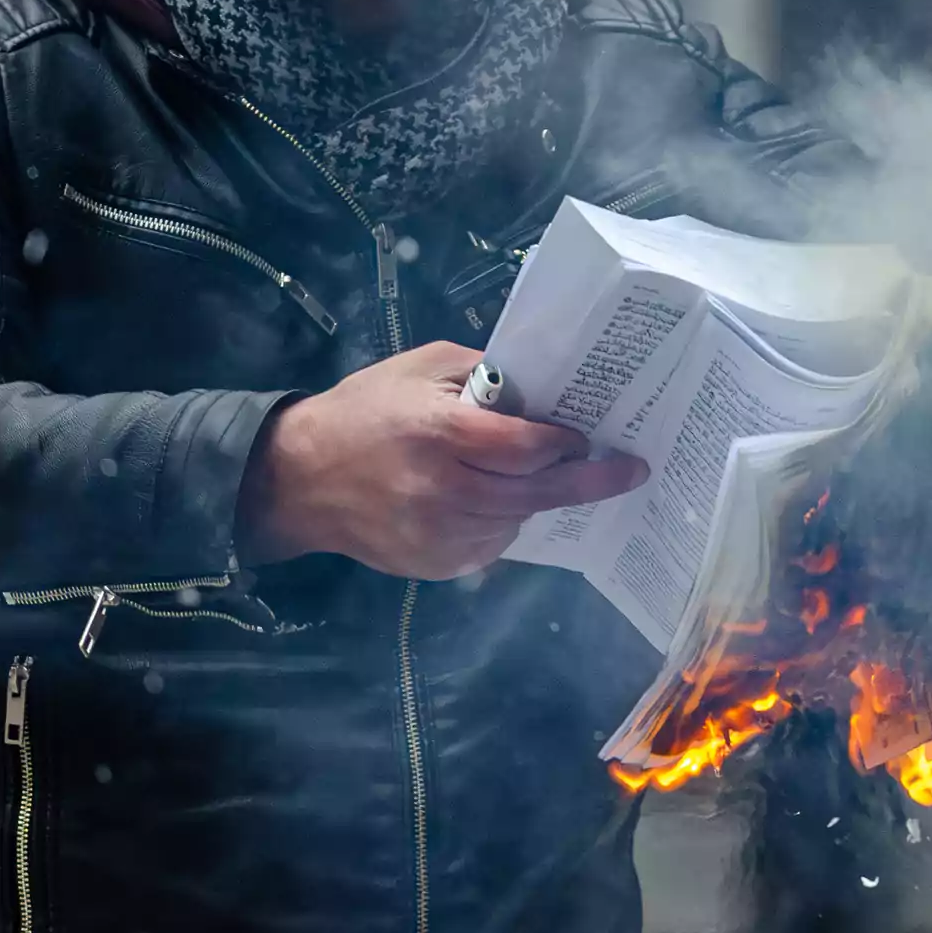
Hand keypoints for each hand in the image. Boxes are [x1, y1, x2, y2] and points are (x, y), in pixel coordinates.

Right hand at [237, 341, 649, 579]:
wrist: (302, 476)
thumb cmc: (365, 408)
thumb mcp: (421, 368)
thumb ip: (482, 374)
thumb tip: (537, 389)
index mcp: (440, 433)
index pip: (524, 446)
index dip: (565, 441)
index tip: (590, 434)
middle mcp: (444, 490)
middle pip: (535, 491)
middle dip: (588, 480)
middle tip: (629, 472)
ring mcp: (438, 535)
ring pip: (517, 521)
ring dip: (538, 498)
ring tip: (544, 475)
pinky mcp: (433, 564)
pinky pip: (492, 546)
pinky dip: (503, 522)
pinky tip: (492, 499)